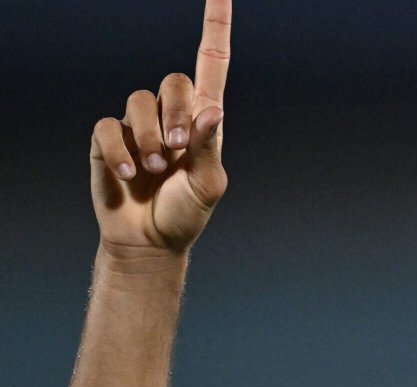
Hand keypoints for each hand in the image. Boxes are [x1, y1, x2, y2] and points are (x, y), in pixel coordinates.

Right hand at [89, 0, 231, 259]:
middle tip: (178, 151)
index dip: (215, 25)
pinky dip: (120, 150)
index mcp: (204, 119)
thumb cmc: (186, 211)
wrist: (151, 241)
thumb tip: (211, 109)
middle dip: (177, 115)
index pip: (212, 62)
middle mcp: (171, 113)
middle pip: (174, 80)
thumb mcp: (208, 184)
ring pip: (139, 100)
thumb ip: (208, 147)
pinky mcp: (109, 139)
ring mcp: (138, 124)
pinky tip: (131, 174)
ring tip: (155, 170)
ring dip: (150, 138)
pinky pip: (109, 126)